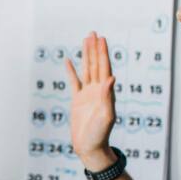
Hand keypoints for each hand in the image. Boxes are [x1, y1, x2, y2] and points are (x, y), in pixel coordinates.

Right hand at [67, 32, 116, 170]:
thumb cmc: (100, 134)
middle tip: (93, 33)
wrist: (90, 146)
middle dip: (95, 49)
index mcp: (106, 92)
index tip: (101, 39)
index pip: (104, 68)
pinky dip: (71, 71)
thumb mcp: (106, 115)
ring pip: (86, 69)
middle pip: (96, 64)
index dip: (103, 53)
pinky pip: (74, 82)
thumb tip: (111, 77)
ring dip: (86, 55)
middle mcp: (98, 90)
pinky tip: (68, 61)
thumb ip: (108, 96)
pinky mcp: (78, 100)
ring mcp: (87, 94)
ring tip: (85, 40)